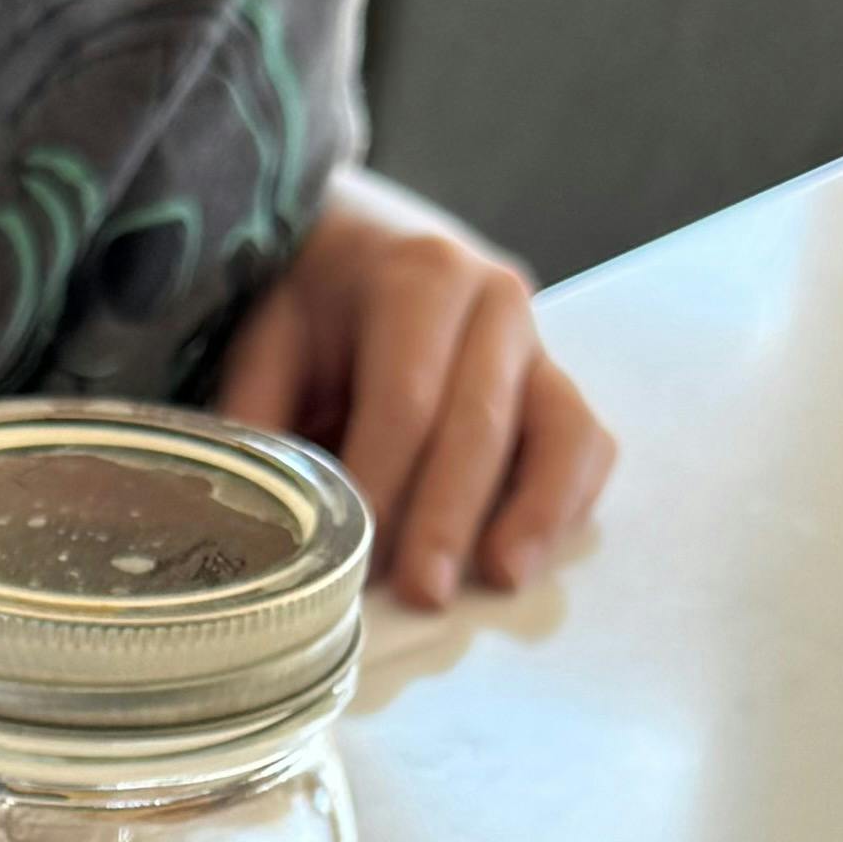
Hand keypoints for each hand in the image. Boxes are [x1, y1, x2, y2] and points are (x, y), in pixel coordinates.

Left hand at [213, 174, 612, 613]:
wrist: (366, 248)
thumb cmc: (315, 308)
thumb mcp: (269, 345)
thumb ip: (263, 422)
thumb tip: (256, 523)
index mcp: (417, 276)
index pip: (405, 395)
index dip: (382, 480)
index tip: (353, 554)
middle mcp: (494, 300)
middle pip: (481, 421)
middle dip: (449, 516)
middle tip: (423, 593)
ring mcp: (539, 344)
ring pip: (559, 430)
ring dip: (534, 513)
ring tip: (501, 579)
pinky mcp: (558, 386)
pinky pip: (586, 445)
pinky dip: (566, 503)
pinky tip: (524, 558)